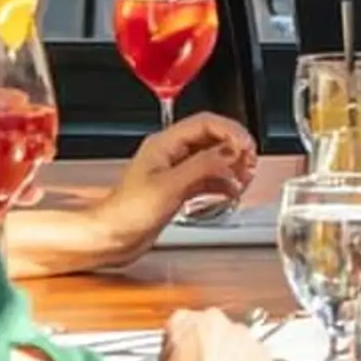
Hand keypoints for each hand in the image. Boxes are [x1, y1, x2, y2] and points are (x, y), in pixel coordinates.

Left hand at [99, 113, 258, 246]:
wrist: (110, 237)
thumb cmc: (127, 212)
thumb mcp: (169, 186)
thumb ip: (202, 167)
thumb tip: (230, 154)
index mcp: (164, 143)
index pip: (206, 123)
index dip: (231, 131)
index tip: (247, 147)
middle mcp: (170, 154)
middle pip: (212, 138)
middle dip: (235, 148)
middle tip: (250, 163)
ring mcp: (174, 171)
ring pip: (212, 158)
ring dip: (231, 166)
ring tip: (245, 178)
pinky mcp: (177, 189)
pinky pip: (207, 178)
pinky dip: (222, 183)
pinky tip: (230, 192)